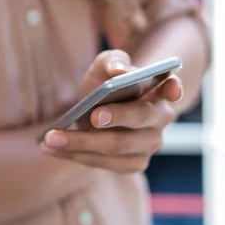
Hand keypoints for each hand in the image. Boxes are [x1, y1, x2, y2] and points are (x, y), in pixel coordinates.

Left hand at [39, 50, 182, 172]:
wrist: (99, 110)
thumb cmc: (106, 84)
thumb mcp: (105, 66)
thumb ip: (112, 61)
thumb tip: (118, 71)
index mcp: (160, 89)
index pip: (173, 87)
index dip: (173, 88)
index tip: (171, 88)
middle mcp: (161, 118)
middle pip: (142, 118)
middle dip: (118, 117)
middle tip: (92, 116)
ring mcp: (149, 144)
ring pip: (119, 147)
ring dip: (83, 143)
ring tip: (51, 138)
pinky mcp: (134, 163)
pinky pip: (106, 163)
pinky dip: (77, 156)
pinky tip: (52, 149)